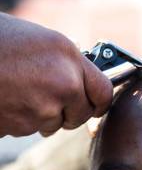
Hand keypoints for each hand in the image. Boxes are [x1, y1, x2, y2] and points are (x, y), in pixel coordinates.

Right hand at [0, 13, 112, 136]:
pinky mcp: (20, 126)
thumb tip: (82, 82)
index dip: (98, 101)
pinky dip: (19, 119)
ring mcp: (42, 108)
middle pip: (80, 114)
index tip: (94, 104)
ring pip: (53, 124)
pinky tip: (6, 97)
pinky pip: (28, 128)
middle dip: (68, 111)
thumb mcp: (40, 41)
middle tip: (50, 98)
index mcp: (69, 57)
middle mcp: (62, 84)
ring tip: (18, 89)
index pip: (104, 93)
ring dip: (41, 115)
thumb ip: (66, 63)